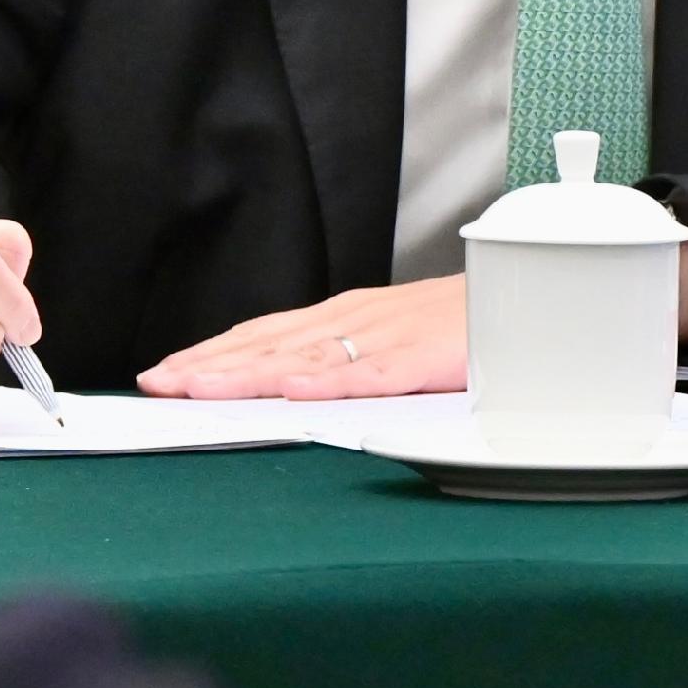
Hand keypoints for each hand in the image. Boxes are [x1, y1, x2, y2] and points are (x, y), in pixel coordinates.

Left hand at [141, 276, 470, 398]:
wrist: (529, 296)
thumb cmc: (465, 322)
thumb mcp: (395, 336)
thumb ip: (348, 358)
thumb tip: (291, 385)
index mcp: (346, 317)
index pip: (264, 335)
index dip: (211, 354)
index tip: (165, 373)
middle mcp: (355, 321)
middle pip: (269, 345)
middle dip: (208, 366)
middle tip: (158, 384)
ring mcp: (388, 337)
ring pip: (305, 358)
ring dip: (247, 374)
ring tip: (198, 389)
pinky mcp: (425, 358)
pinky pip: (373, 373)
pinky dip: (330, 381)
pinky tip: (295, 391)